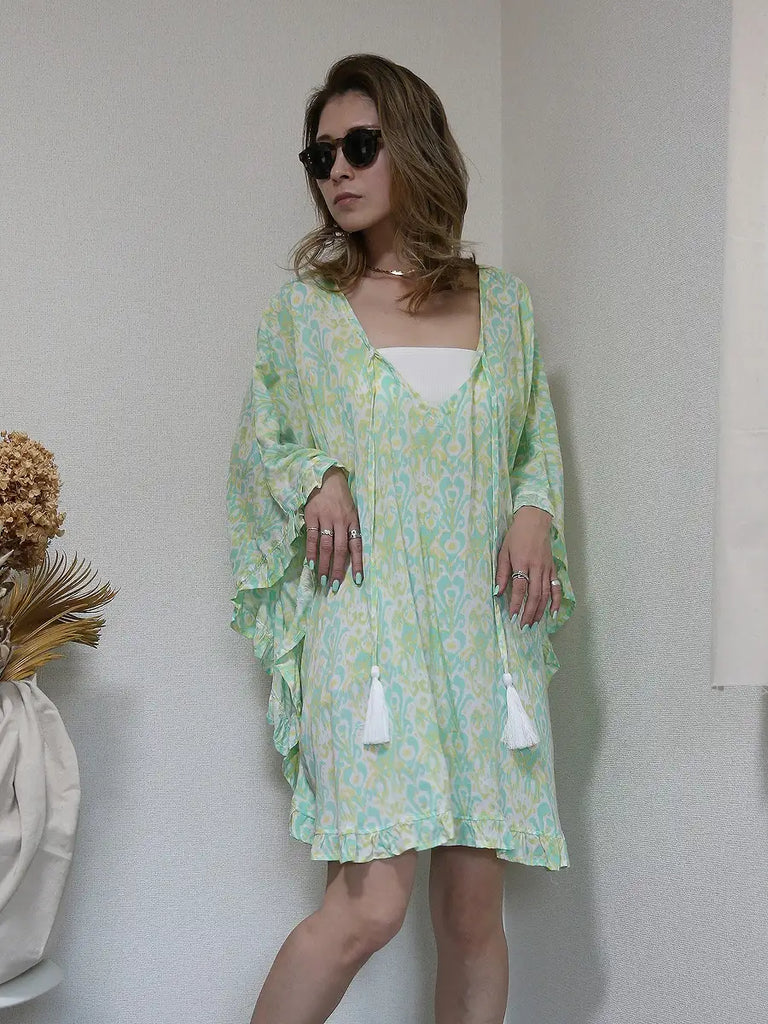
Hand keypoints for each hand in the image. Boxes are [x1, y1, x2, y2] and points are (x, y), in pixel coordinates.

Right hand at [303, 467, 363, 592]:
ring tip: (322, 580)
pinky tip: (310, 564)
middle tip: (335, 586)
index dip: (358, 564)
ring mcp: (326, 518)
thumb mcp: (350, 512)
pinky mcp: (312, 515)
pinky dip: (311, 552)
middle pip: (341, 550)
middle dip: (338, 570)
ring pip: (326, 546)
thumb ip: (349, 530)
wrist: (325, 477)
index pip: (357, 546)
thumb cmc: (340, 498)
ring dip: (324, 565)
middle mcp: (341, 521)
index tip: (358, 581)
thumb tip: (348, 555)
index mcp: (353, 521)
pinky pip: (312, 538)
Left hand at [495, 506, 558, 626]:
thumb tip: (497, 592)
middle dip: (529, 612)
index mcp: (522, 562)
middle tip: (524, 626)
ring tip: (534, 624)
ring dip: (540, 610)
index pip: (520, 588)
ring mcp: (546, 568)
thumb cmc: (516, 535)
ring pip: (546, 593)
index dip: (517, 603)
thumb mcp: (504, 551)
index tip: (513, 616)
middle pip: (534, 594)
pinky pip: (556, 586)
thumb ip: (501, 573)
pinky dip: (556, 600)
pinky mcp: (552, 567)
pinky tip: (553, 612)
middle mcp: (536, 567)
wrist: (534, 521)